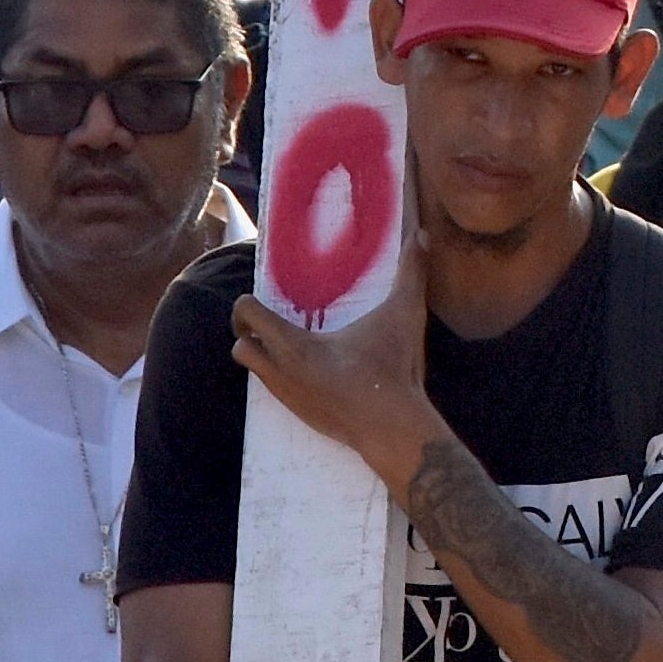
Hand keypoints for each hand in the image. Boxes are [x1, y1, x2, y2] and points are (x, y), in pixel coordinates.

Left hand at [228, 262, 438, 493]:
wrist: (393, 427)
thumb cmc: (393, 367)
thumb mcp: (404, 313)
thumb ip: (411, 271)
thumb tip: (423, 234)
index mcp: (296, 345)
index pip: (247, 315)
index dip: (247, 303)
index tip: (263, 297)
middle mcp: (283, 372)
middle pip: (240, 347)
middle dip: (247, 332)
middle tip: (269, 322)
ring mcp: (289, 397)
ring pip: (254, 372)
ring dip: (263, 355)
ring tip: (290, 342)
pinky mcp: (300, 416)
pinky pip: (274, 392)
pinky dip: (280, 377)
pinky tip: (309, 369)